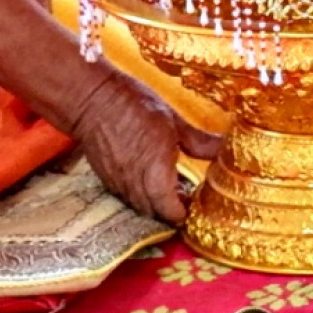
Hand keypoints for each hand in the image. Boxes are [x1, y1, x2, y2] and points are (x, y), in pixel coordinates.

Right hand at [70, 73, 220, 224]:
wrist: (91, 99)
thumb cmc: (134, 105)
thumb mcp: (174, 120)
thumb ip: (198, 141)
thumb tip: (222, 149)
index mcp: (155, 170)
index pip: (168, 208)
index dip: (181, 213)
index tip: (193, 208)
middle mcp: (134, 181)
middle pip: (154, 212)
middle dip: (170, 212)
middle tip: (186, 201)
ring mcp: (117, 181)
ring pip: (138, 206)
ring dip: (154, 205)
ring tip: (170, 191)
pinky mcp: (105, 176)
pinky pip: (125, 195)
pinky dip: (139, 195)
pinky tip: (149, 181)